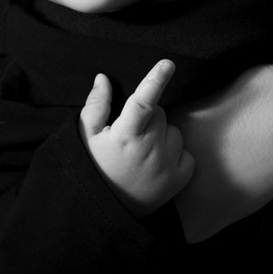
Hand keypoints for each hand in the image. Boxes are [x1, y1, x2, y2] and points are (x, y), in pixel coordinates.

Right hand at [79, 60, 193, 215]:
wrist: (106, 210)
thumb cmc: (94, 167)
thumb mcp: (86, 136)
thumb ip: (96, 104)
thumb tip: (103, 77)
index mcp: (125, 135)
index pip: (143, 102)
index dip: (155, 80)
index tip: (167, 63)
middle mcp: (150, 149)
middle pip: (160, 113)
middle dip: (148, 117)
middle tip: (131, 135)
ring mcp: (167, 166)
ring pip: (174, 132)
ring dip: (162, 135)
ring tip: (142, 153)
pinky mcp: (180, 180)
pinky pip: (186, 153)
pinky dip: (175, 154)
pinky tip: (157, 164)